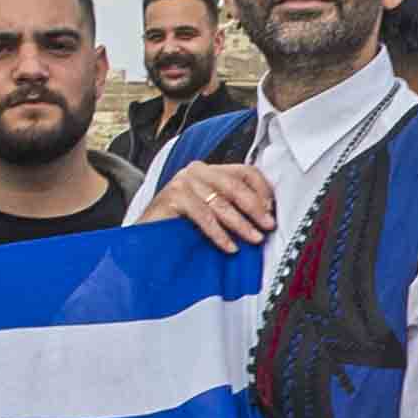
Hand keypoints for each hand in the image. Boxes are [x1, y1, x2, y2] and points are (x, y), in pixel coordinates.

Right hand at [159, 160, 278, 253]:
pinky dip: (219, 233)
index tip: (271, 211)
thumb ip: (232, 206)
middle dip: (255, 208)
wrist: (145, 238)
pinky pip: (204, 216)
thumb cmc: (181, 226)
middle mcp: (197, 171)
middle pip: (235, 186)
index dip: (262, 190)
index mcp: (211, 170)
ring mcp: (183, 181)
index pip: (245, 171)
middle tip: (267, 226)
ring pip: (221, 203)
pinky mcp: (173, 196)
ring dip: (241, 224)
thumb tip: (265, 215)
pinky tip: (230, 246)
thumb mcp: (212, 211)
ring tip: (254, 239)